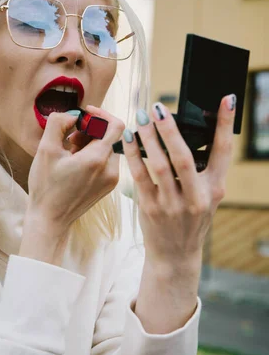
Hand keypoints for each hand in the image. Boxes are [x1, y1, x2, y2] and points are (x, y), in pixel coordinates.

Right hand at [27, 105, 124, 234]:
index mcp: (97, 159)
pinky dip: (94, 155)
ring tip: (71, 151)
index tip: (85, 115)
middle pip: (111, 136)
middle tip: (70, 137)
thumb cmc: (46, 186)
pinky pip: (107, 161)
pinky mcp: (109, 186)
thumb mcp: (45, 149)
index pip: (115, 125)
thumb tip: (73, 114)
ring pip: (109, 148)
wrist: (49, 220)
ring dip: (92, 142)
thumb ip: (59, 123)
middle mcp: (110, 169)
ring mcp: (112, 179)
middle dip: (91, 130)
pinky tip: (76, 163)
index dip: (101, 114)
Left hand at [122, 94, 235, 269]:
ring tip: (140, 118)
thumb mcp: (206, 196)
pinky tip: (129, 139)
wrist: (175, 255)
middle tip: (158, 107)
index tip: (227, 99)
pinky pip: (141, 176)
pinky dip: (134, 155)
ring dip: (148, 139)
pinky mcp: (151, 209)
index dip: (225, 125)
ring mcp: (173, 205)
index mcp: (215, 188)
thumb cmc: (190, 217)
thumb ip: (202, 170)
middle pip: (184, 157)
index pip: (223, 151)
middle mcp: (197, 197)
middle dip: (170, 130)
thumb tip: (185, 131)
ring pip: (160, 165)